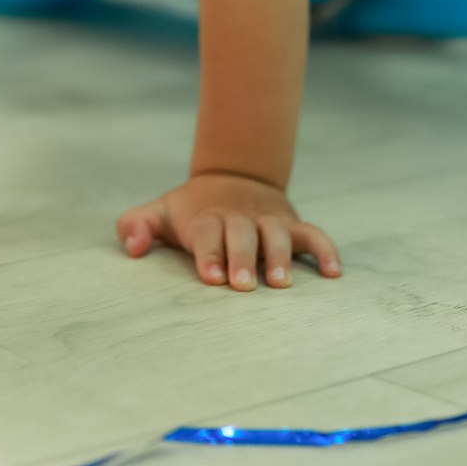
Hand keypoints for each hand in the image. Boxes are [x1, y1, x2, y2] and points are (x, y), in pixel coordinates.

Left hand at [118, 172, 339, 290]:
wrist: (232, 179)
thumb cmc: (191, 210)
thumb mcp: (159, 212)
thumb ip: (136, 226)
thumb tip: (132, 248)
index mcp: (207, 218)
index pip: (207, 234)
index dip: (209, 254)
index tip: (211, 277)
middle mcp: (240, 218)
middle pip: (242, 235)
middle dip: (243, 259)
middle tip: (244, 286)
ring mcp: (269, 220)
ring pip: (278, 234)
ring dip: (281, 256)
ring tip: (282, 284)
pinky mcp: (293, 225)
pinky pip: (314, 236)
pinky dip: (326, 251)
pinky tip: (334, 274)